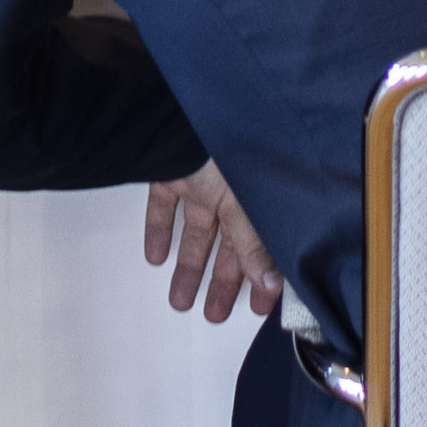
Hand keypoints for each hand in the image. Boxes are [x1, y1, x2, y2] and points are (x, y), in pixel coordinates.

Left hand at [139, 165, 274, 325]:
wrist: (191, 110)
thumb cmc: (231, 149)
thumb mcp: (249, 204)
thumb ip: (256, 246)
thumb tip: (272, 286)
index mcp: (258, 200)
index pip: (264, 248)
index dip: (263, 280)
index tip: (260, 310)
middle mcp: (233, 192)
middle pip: (228, 246)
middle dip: (222, 283)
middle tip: (214, 316)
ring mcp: (201, 181)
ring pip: (196, 232)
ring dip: (188, 268)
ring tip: (179, 302)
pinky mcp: (171, 172)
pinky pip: (164, 205)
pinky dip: (159, 231)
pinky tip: (154, 258)